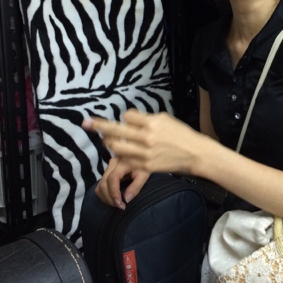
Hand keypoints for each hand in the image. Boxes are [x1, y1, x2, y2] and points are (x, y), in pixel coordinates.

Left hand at [83, 110, 205, 175]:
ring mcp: (145, 154)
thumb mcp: (165, 119)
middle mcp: (146, 137)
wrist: (195, 153)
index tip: (127, 120)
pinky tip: (120, 154)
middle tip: (86, 123)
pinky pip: (125, 161)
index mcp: (151, 123)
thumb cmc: (181, 134)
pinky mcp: (145, 167)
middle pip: (115, 130)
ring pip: (116, 148)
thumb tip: (129, 119)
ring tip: (107, 140)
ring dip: (109, 143)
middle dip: (99, 126)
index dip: (126, 117)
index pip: (126, 116)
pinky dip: (121, 156)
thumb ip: (146, 119)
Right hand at [95, 157, 148, 209]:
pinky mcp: (106, 172)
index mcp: (122, 162)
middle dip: (110, 198)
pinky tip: (112, 199)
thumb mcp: (144, 175)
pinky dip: (103, 194)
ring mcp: (108, 167)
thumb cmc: (145, 165)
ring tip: (117, 204)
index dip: (114, 193)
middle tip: (120, 206)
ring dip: (106, 198)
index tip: (120, 204)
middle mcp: (112, 164)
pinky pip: (100, 185)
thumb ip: (136, 186)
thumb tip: (126, 200)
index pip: (112, 178)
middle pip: (104, 183)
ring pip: (100, 185)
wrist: (143, 155)